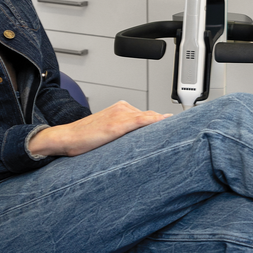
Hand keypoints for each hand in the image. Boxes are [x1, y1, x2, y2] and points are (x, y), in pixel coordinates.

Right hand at [28, 101, 169, 156]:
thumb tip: (139, 144)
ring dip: (165, 124)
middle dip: (167, 123)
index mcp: (121, 109)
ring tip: (182, 131)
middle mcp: (123, 108)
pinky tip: (165, 124)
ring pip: (149, 118)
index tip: (177, 126)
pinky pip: (141, 121)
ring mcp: (120, 114)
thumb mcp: (108, 134)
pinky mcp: (117, 124)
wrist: (66, 138)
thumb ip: (124, 134)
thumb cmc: (84, 139)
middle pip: (152, 116)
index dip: (163, 121)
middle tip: (185, 130)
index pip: (148, 115)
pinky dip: (155, 122)